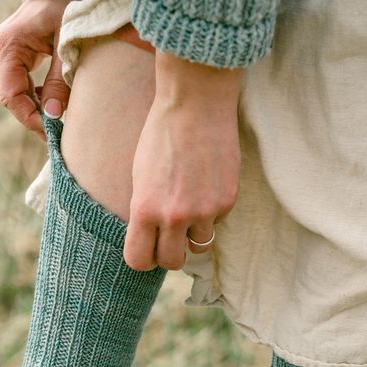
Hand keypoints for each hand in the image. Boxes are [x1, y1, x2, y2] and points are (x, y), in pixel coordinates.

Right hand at [0, 0, 85, 138]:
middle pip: (12, 94)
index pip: (10, 94)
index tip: (50, 131)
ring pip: (18, 89)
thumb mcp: (69, 43)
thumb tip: (53, 116)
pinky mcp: (21, 48)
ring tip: (58, 122)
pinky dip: (38, 94)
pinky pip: (25, 80)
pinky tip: (55, 103)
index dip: (28, 117)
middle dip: (33, 115)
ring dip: (36, 107)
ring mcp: (11, 47)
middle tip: (57, 134)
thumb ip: (60, 80)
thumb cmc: (73, 2)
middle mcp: (4, 46)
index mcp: (10, 43)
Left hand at [124, 92, 240, 270]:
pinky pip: (216, 221)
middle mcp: (174, 216)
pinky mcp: (227, 201)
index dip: (143, 258)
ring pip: (199, 246)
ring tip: (189, 206)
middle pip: (172, 262)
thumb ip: (145, 210)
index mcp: (144, 209)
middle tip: (169, 238)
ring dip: (194, 234)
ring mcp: (204, 211)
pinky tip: (206, 183)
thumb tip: (151, 238)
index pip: (139, 260)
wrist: (196, 104)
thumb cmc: (161, 135)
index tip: (146, 250)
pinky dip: (211, 210)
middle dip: (170, 254)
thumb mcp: (139, 177)